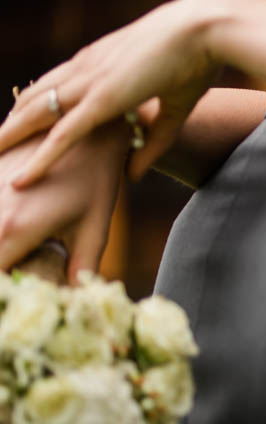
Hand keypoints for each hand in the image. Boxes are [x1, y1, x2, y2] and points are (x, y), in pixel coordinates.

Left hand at [0, 0, 227, 186]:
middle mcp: (85, 69)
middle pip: (32, 99)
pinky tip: (23, 180)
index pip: (52, 84)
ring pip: (34, 116)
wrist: (207, 28)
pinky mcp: (102, 100)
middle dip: (10, 125)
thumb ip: (154, 141)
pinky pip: (61, 135)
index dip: (31, 106)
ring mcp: (89, 83)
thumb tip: (132, 175)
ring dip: (9, 139)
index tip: (13, 123)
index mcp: (99, 61)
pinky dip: (40, 158)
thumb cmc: (198, 57)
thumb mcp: (174, 105)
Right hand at [0, 125, 129, 279]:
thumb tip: (77, 298)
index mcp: (13, 230)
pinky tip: (11, 212)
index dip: (3, 288)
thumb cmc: (97, 179)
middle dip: (0, 264)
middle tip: (15, 266)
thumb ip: (81, 268)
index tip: (14, 289)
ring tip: (16, 237)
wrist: (88, 125)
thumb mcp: (94, 228)